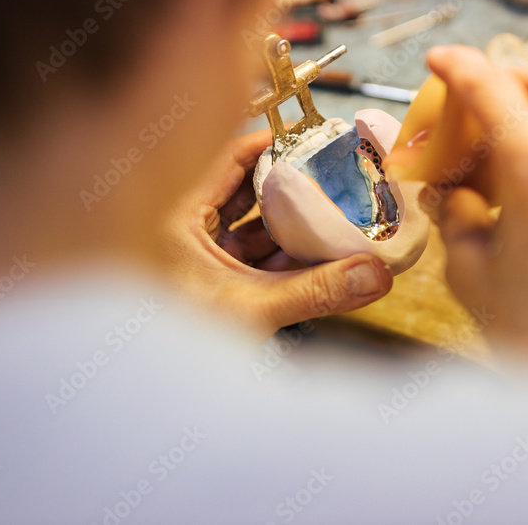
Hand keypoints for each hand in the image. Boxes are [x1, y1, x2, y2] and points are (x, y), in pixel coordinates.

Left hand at [159, 130, 393, 336]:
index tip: (311, 140)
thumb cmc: (174, 339)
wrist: (153, 387)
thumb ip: (315, 292)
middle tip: (331, 178)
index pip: (228, 159)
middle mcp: (182, 230)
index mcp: (177, 216)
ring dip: (289, 228)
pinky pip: (249, 260)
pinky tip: (316, 260)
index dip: (271, 145)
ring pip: (249, 229)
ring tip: (333, 217)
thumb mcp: (252, 308)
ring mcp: (194, 258)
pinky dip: (280, 259)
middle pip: (244, 192)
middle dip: (289, 189)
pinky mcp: (206, 285)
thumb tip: (374, 274)